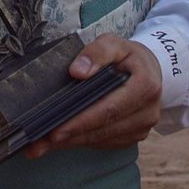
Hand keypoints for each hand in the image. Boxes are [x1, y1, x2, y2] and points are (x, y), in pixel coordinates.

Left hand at [23, 35, 162, 159]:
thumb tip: (77, 71)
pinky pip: (104, 143)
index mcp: (145, 87)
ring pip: (102, 140)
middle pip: (103, 129)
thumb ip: (98, 52)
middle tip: (38, 144)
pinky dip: (81, 142)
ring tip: (41, 146)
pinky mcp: (133, 136)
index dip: (81, 121)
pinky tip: (60, 142)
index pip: (108, 109)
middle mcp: (147, 112)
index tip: (55, 131)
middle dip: (69, 137)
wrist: (150, 69)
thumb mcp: (114, 43)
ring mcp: (141, 127)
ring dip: (71, 143)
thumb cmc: (128, 56)